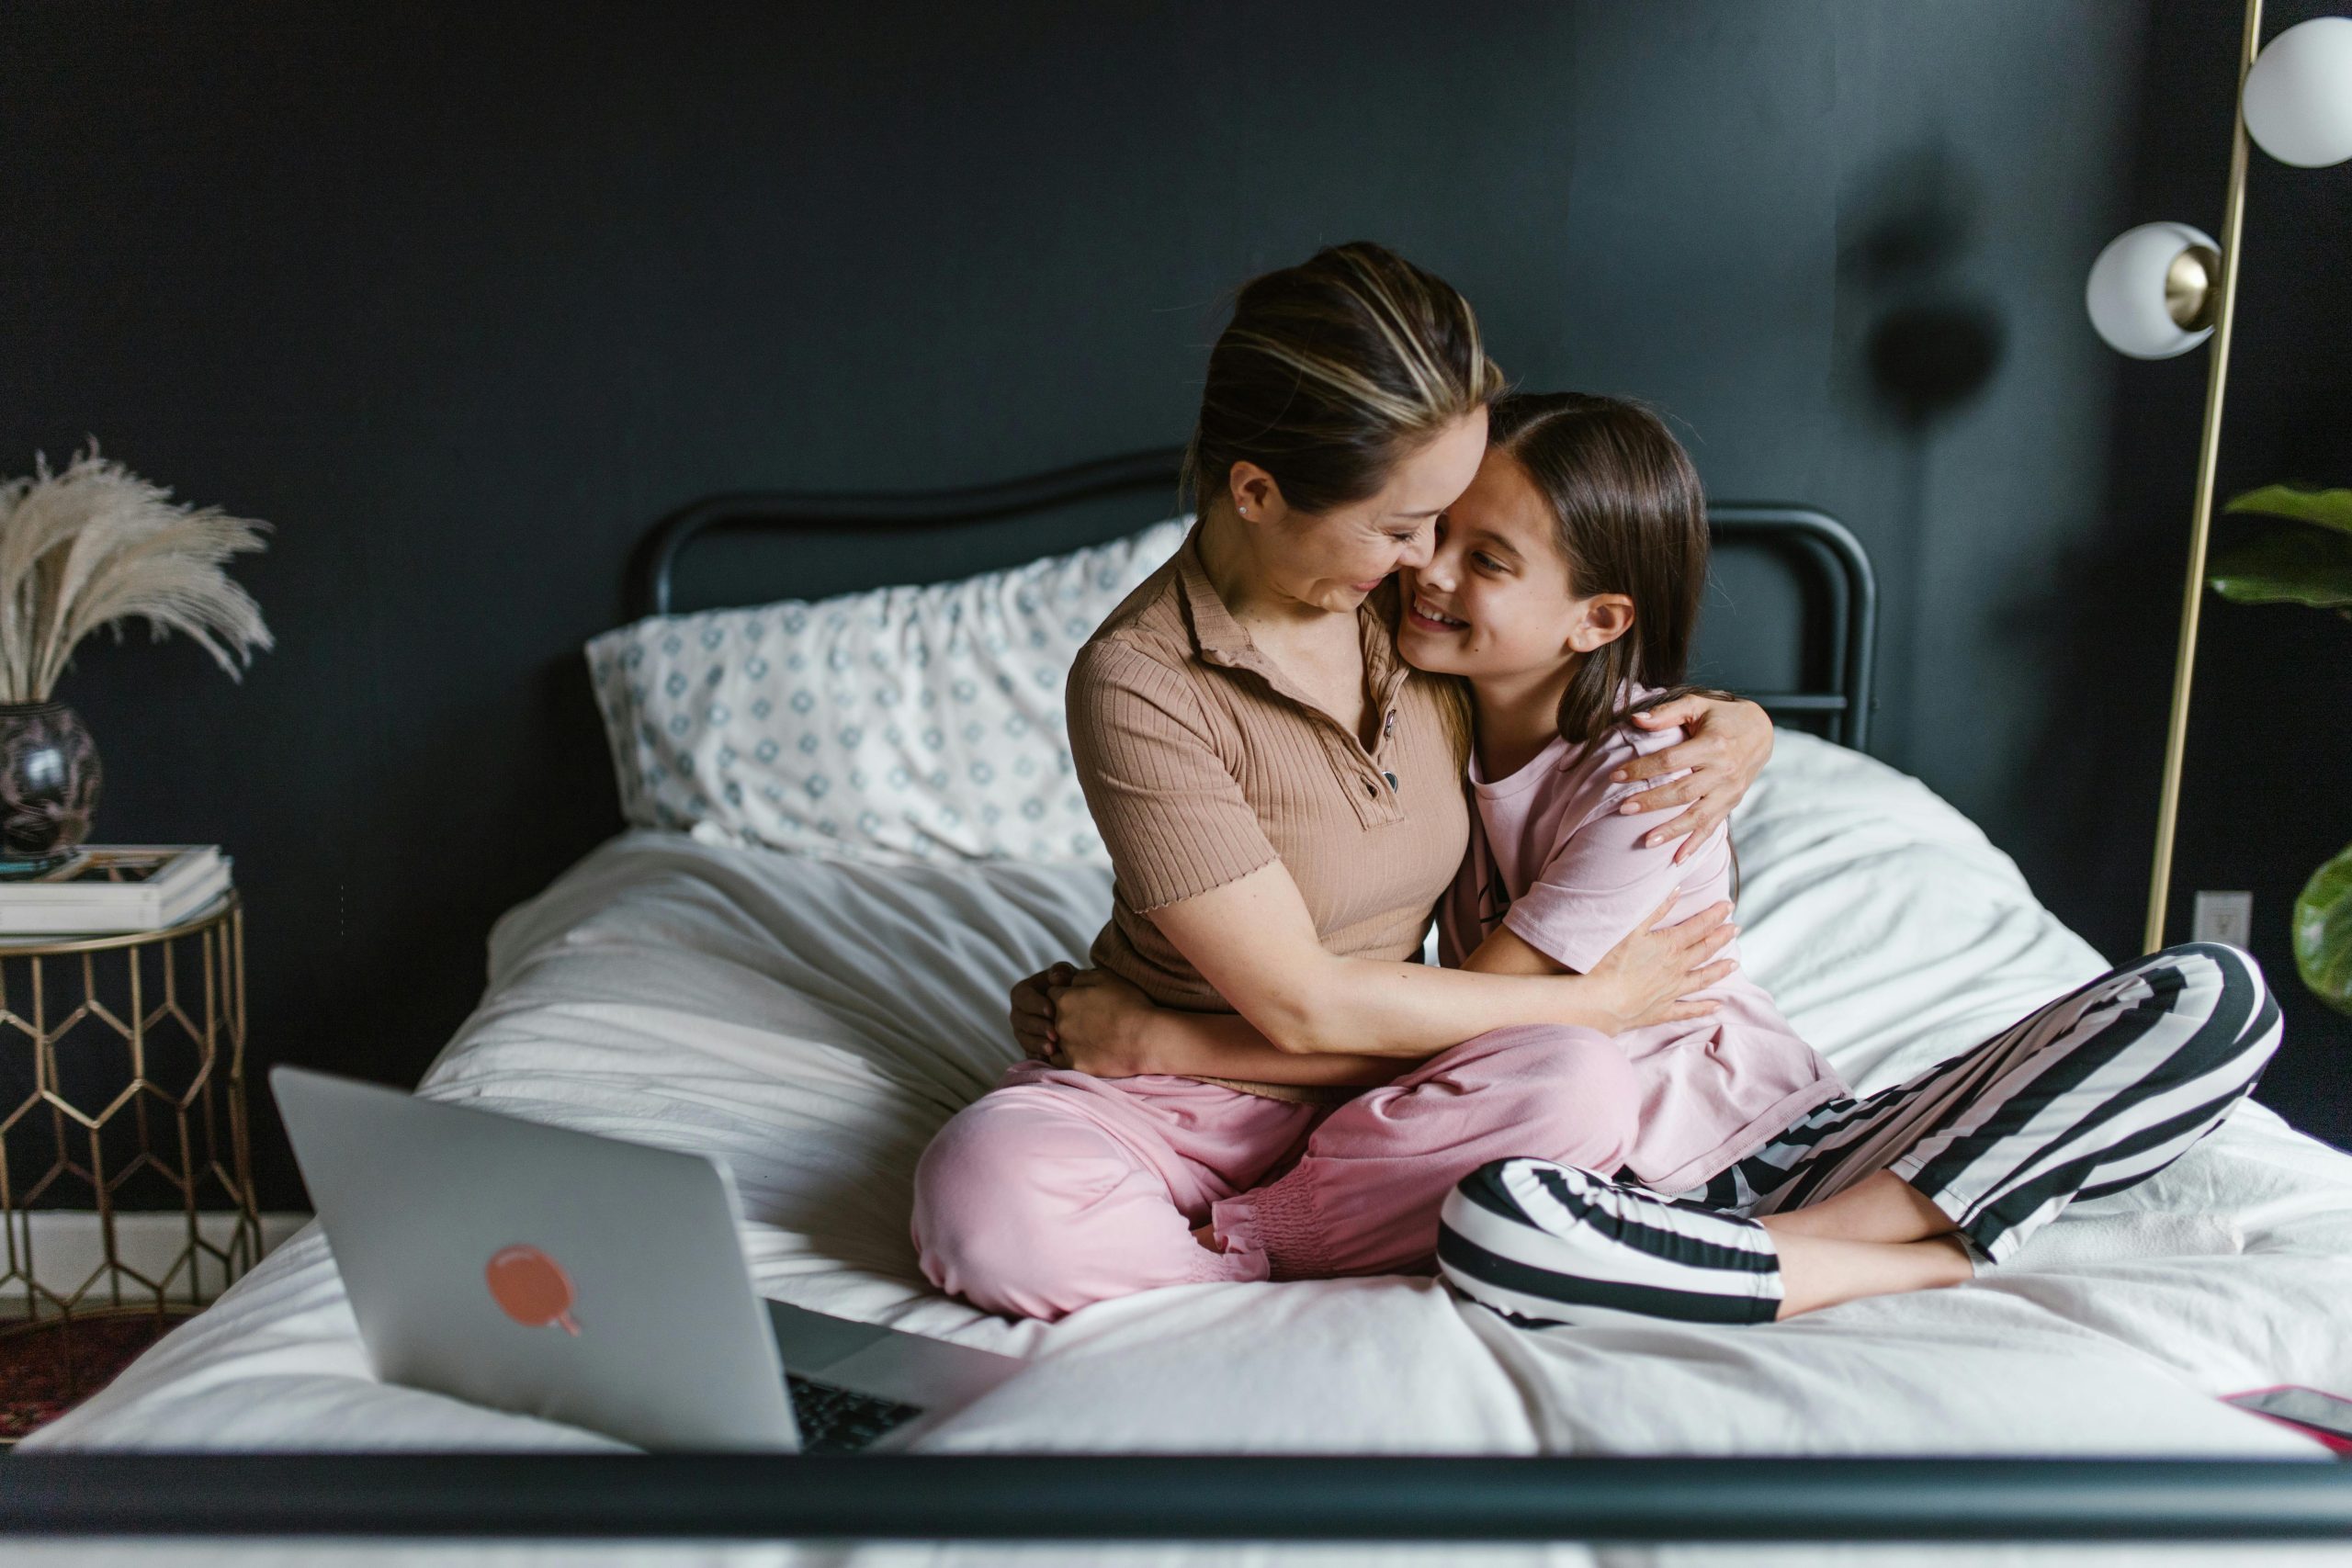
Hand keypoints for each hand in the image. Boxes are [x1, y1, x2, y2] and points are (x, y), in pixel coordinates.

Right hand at [1009, 962, 1075, 1058]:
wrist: (1076, 1006)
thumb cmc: (1069, 987)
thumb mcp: (1067, 975)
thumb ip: (1062, 971)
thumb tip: (1055, 976)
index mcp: (1022, 993)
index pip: (1024, 998)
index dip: (1036, 1005)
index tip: (1052, 1011)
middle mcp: (1018, 1013)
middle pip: (1022, 1021)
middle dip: (1038, 1027)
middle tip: (1055, 1034)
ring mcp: (1022, 1031)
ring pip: (1024, 1038)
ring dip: (1038, 1044)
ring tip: (1053, 1048)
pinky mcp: (1029, 1046)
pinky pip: (1029, 1053)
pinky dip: (1039, 1056)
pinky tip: (1051, 1059)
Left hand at [1043, 968, 1157, 1076]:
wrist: (1146, 1038)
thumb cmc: (1130, 1004)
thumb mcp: (1106, 978)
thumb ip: (1080, 976)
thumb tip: (1065, 980)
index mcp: (1064, 999)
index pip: (1052, 994)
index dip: (1067, 995)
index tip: (1080, 1000)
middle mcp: (1059, 1022)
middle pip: (1052, 1017)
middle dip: (1065, 1016)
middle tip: (1088, 1018)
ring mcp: (1066, 1045)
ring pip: (1055, 1039)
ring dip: (1067, 1036)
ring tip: (1089, 1037)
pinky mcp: (1076, 1065)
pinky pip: (1060, 1060)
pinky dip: (1068, 1055)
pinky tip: (1084, 1051)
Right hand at [1585, 890, 1738, 1032]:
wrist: (1600, 1001)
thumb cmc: (1609, 962)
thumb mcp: (1630, 929)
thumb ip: (1655, 910)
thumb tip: (1677, 891)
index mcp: (1669, 945)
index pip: (1698, 927)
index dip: (1714, 916)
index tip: (1728, 907)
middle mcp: (1676, 968)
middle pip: (1704, 950)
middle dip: (1721, 938)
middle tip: (1736, 929)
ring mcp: (1671, 991)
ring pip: (1702, 979)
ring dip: (1719, 970)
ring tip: (1734, 964)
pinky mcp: (1662, 1010)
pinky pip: (1688, 1009)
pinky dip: (1704, 1008)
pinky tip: (1717, 1006)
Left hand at [1618, 695, 1773, 863]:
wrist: (1761, 731)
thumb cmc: (1723, 716)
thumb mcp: (1697, 705)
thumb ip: (1667, 713)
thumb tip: (1635, 720)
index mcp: (1712, 745)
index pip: (1670, 761)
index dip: (1642, 769)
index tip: (1615, 776)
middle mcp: (1723, 771)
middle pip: (1683, 791)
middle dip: (1652, 802)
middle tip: (1623, 808)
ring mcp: (1729, 790)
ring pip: (1698, 815)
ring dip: (1672, 831)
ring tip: (1647, 842)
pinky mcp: (1732, 803)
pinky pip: (1713, 827)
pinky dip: (1695, 844)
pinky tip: (1677, 858)